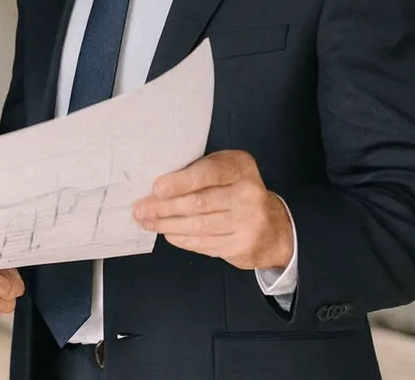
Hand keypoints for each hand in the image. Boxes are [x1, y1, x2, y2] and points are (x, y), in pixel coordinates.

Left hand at [133, 149, 292, 270]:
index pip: (208, 173)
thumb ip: (198, 172)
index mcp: (240, 167)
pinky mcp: (242, 246)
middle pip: (198, 203)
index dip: (180, 182)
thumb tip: (156, 186)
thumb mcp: (224, 170)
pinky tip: (168, 233)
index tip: (157, 188)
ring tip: (148, 222)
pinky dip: (182, 239)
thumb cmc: (237, 191)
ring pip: (198, 226)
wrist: (274, 226)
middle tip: (140, 209)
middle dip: (164, 207)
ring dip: (167, 225)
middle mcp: (248, 194)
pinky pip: (204, 244)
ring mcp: (248, 222)